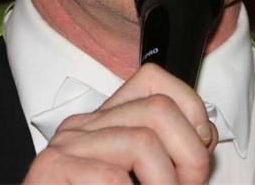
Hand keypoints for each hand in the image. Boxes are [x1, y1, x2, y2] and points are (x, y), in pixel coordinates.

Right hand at [23, 63, 217, 184]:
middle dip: (190, 155)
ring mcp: (65, 147)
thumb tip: (204, 136)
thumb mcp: (140, 178)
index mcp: (104, 123)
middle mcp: (83, 127)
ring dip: (167, 184)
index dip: (190, 108)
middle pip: (159, 109)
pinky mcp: (50, 170)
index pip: (154, 80)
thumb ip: (167, 156)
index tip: (200, 149)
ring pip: (143, 141)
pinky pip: (112, 178)